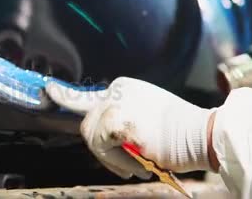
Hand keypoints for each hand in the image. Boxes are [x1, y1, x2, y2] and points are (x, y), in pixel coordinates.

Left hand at [45, 77, 214, 178]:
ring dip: (113, 160)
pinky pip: (103, 148)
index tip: (48, 89)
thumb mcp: (145, 114)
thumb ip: (119, 117)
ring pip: (92, 139)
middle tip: (126, 164)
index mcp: (122, 87)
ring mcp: (115, 104)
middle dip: (102, 150)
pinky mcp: (117, 121)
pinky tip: (142, 161)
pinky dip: (120, 162)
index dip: (63, 96)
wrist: (203, 133)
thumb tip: (96, 130)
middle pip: (87, 126)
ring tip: (139, 163)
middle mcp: (115, 90)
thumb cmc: (179, 132)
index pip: (86, 95)